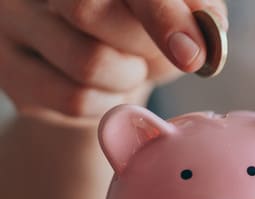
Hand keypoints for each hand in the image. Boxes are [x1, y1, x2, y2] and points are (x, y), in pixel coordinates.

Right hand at [0, 0, 227, 116]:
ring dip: (128, 78)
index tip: (192, 56)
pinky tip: (110, 89)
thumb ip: (195, 10)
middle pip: (88, 10)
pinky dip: (109, 102)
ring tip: (129, 67)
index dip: (160, 13)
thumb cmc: (141, 30)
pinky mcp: (7, 70)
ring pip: (85, 63)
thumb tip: (205, 35)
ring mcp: (11, 22)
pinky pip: (74, 99)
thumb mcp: (177, 11)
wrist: (98, 66)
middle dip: (142, 43)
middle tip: (158, 50)